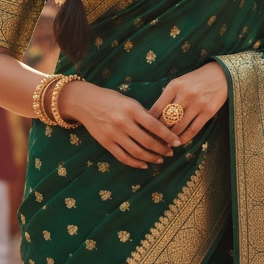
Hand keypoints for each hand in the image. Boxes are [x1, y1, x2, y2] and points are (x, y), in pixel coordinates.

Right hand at [58, 81, 179, 169]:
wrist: (85, 102)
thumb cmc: (111, 99)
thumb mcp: (129, 101)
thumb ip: (143, 114)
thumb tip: (161, 130)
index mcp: (131, 109)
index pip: (155, 126)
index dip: (168, 136)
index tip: (178, 142)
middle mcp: (123, 122)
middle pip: (148, 141)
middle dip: (162, 149)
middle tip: (171, 152)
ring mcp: (113, 134)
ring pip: (137, 152)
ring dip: (151, 158)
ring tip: (160, 159)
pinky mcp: (106, 143)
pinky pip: (123, 157)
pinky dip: (135, 163)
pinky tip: (144, 164)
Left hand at [149, 62, 228, 145]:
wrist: (220, 75)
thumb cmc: (195, 80)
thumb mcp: (179, 83)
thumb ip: (167, 97)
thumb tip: (153, 118)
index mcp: (174, 86)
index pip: (157, 108)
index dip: (150, 122)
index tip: (146, 131)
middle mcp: (185, 94)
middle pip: (167, 120)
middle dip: (159, 133)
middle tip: (153, 141)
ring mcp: (198, 103)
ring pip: (179, 127)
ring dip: (171, 138)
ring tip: (165, 144)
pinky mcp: (208, 112)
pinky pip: (193, 129)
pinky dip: (185, 138)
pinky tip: (180, 142)